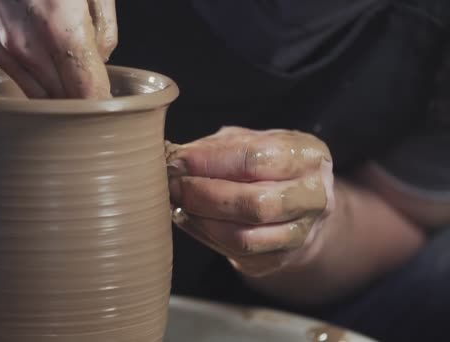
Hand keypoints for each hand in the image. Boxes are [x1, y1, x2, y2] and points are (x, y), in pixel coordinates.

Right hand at [0, 0, 116, 97]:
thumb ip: (103, 27)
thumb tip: (100, 59)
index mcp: (60, 27)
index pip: (89, 92)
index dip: (104, 101)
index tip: (113, 102)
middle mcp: (28, 46)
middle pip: (65, 100)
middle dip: (85, 99)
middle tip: (98, 89)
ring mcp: (4, 49)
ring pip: (42, 96)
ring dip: (62, 94)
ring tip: (75, 77)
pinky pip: (21, 80)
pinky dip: (39, 81)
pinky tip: (50, 65)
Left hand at [166, 127, 334, 276]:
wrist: (298, 203)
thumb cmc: (267, 164)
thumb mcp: (248, 141)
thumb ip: (215, 147)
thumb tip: (176, 158)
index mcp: (309, 156)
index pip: (256, 159)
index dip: (210, 162)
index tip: (178, 161)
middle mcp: (314, 197)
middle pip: (255, 204)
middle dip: (204, 195)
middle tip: (174, 185)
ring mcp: (301, 233)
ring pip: (244, 236)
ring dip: (201, 219)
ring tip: (179, 202)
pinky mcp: (279, 259)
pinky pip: (236, 254)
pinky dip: (204, 235)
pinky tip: (190, 218)